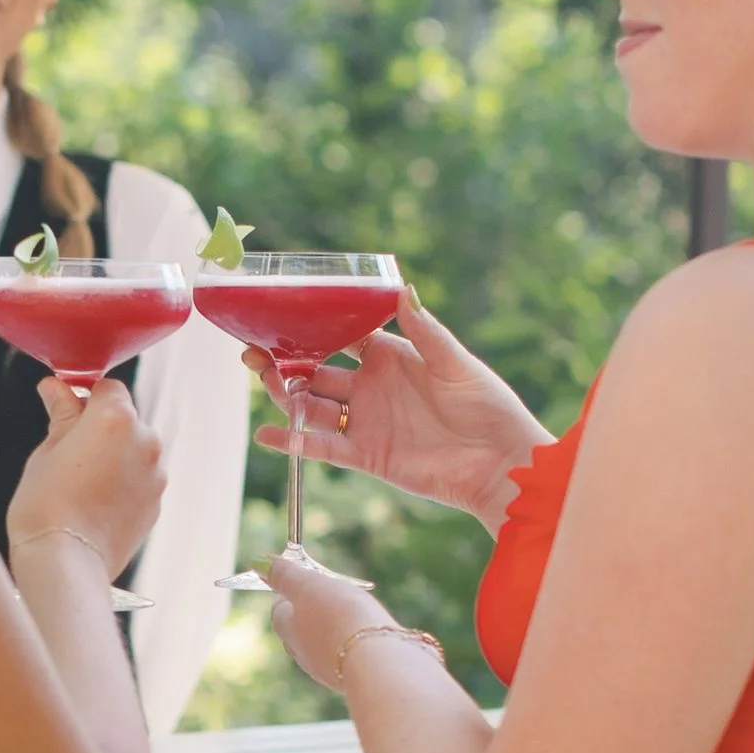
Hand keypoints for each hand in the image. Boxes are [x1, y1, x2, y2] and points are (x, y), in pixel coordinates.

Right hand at [8, 376, 164, 581]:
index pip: (107, 389)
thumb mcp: (47, 451)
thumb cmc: (46, 505)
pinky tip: (95, 503)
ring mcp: (156, 474)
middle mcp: (146, 441)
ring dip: (115, 457)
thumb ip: (62, 415)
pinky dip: (123, 483)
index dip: (85, 399)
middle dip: (101, 429)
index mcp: (116, 418)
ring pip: (134, 451)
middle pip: (125, 419)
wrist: (65, 562)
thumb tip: (56, 388)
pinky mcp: (157, 502)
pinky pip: (139, 479)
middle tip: (69, 454)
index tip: (67, 413)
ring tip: (81, 485)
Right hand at [251, 289, 542, 529]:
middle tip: (253, 351)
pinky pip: (322, 448)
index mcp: (392, 357)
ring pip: (313, 406)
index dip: (314, 326)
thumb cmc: (488, 406)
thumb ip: (424, 331)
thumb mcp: (455, 363)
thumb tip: (402, 288)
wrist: (500, 464)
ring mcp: (366, 422)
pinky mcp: (366, 456)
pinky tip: (267, 434)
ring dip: (286, 395)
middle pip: (317, 371)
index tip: (283, 313)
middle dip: (285, 361)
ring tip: (263, 381)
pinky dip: (294, 442)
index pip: (343, 336)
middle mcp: (372, 387)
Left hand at [262, 544, 382, 690]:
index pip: (278, 609)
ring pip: (322, 645)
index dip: (288, 592)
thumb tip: (258, 563)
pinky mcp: (350, 678)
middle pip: (299, 630)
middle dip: (309, 613)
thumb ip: (286, 575)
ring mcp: (326, 669)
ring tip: (349, 615)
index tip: (300, 580)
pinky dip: (350, 645)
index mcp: (288, 630)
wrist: (375, 662)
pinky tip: (365, 638)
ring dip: (331, 630)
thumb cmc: (339, 617)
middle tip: (327, 596)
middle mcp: (302, 654)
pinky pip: (345, 657)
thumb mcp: (310, 586)